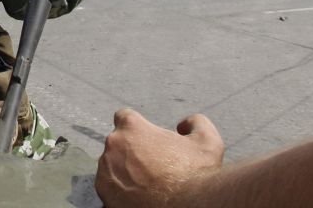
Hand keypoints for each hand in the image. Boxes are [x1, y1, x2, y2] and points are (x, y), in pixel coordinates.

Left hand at [96, 109, 223, 207]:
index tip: (144, 139)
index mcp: (132, 128)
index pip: (124, 117)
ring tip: (148, 184)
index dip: (135, 127)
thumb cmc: (196, 175)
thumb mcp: (207, 141)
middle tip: (152, 166)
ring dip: (124, 171)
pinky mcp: (105, 195)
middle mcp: (113, 146)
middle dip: (131, 151)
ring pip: (111, 166)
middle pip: (118, 144)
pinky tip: (140, 196)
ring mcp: (105, 172)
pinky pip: (110, 188)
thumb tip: (183, 125)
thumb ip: (195, 123)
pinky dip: (121, 191)